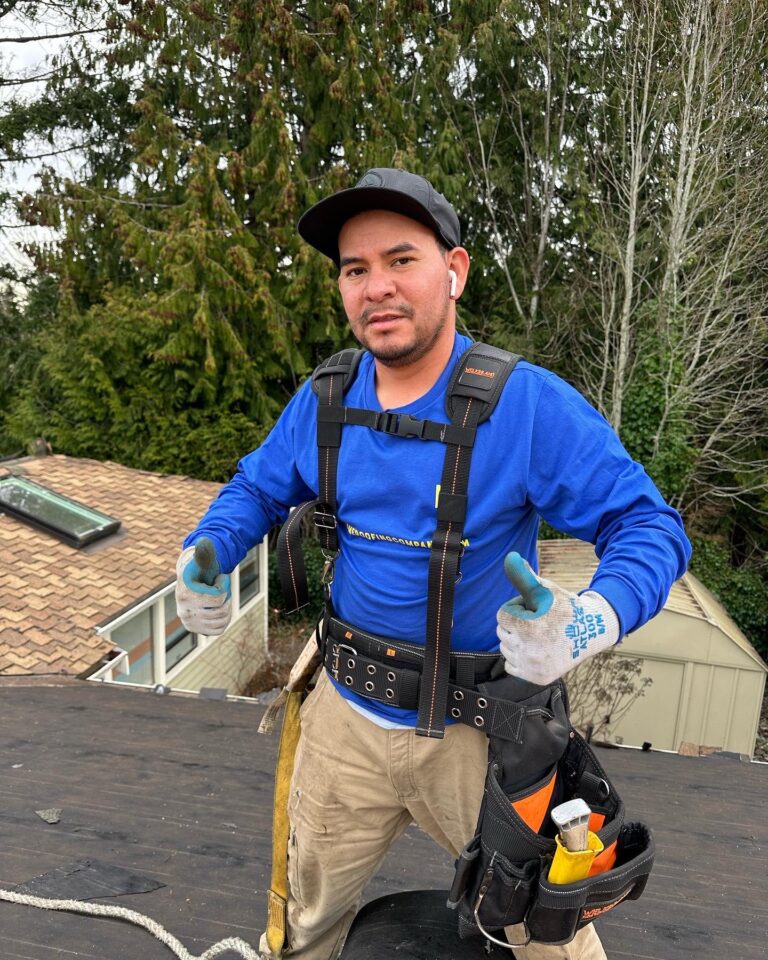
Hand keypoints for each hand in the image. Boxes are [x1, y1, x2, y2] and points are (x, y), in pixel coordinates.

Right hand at [175, 537, 231, 635]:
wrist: (191, 581)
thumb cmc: (200, 568)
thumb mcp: (202, 559)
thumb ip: (204, 551)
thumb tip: (204, 540)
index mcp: (185, 594)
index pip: (218, 597)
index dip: (224, 585)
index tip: (219, 577)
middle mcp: (184, 611)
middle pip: (221, 610)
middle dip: (226, 596)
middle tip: (221, 587)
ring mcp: (189, 622)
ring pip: (221, 621)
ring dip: (227, 607)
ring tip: (221, 597)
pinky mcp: (195, 629)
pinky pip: (218, 630)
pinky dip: (224, 620)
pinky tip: (220, 608)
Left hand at [496, 552, 618, 684]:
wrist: (591, 632)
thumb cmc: (565, 607)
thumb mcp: (545, 589)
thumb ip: (524, 576)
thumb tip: (510, 557)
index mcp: (528, 627)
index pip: (502, 615)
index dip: (518, 608)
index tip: (534, 610)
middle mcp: (529, 650)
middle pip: (502, 632)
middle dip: (516, 624)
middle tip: (539, 622)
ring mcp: (533, 666)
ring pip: (505, 649)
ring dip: (517, 640)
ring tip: (539, 636)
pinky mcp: (537, 678)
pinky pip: (511, 666)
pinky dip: (519, 658)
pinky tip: (536, 650)